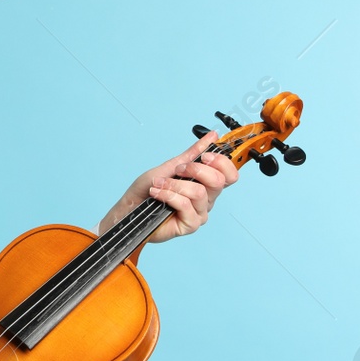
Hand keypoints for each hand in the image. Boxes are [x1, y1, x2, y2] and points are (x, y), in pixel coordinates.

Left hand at [98, 132, 239, 244]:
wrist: (129, 207)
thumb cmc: (148, 188)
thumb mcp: (171, 166)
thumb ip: (192, 153)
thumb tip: (212, 135)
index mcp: (206, 185)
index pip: (230, 175)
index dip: (221, 162)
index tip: (204, 156)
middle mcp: (207, 199)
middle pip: (218, 181)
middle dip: (196, 169)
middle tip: (178, 170)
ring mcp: (199, 213)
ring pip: (199, 192)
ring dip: (174, 184)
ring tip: (158, 184)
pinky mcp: (190, 225)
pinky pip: (186, 205)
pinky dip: (169, 195)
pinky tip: (156, 194)